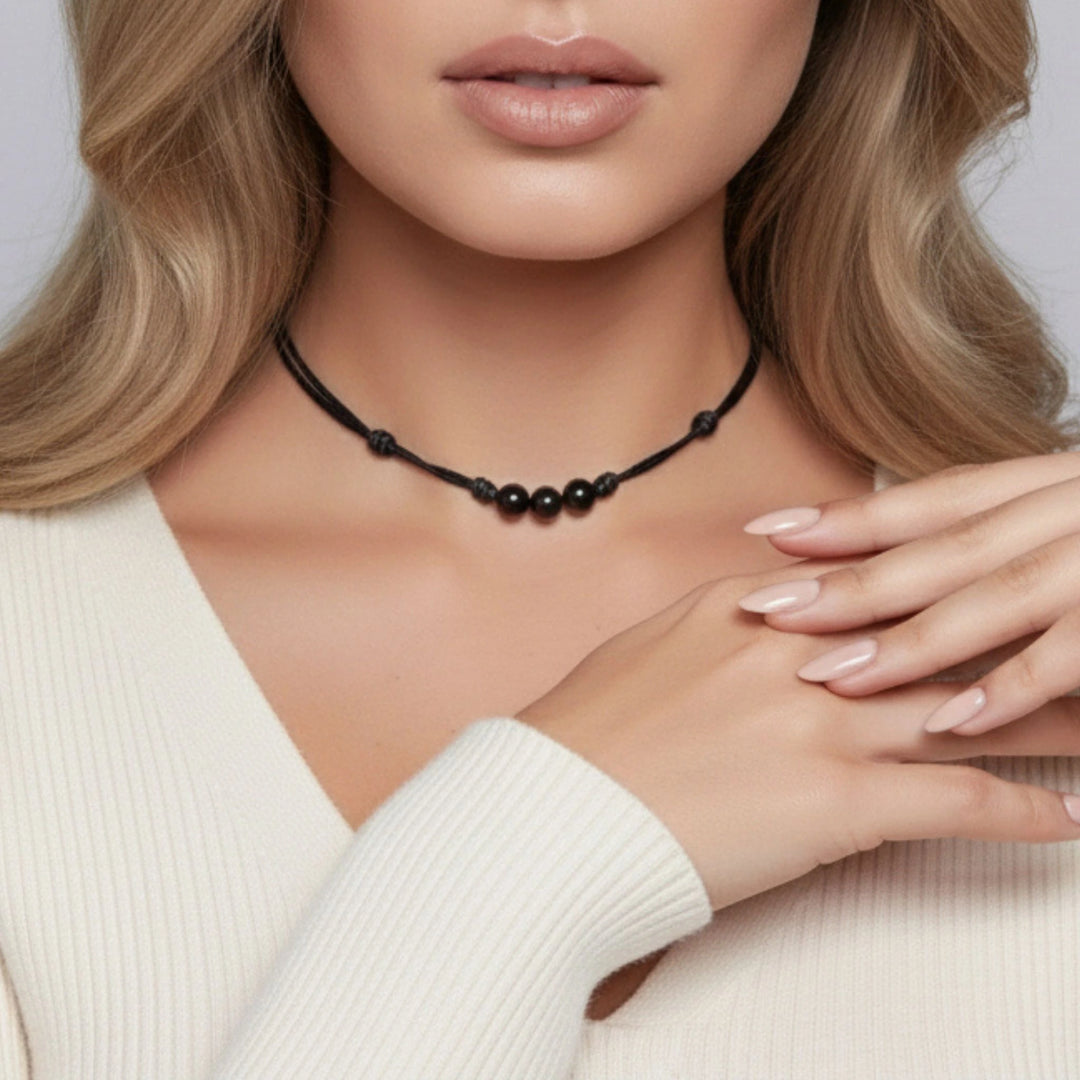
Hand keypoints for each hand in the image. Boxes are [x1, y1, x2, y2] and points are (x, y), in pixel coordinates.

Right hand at [517, 560, 1079, 913]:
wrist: (549, 811)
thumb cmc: (586, 738)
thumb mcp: (650, 651)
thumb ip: (721, 626)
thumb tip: (762, 614)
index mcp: (751, 610)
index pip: (872, 584)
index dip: (942, 583)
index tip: (990, 585)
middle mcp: (798, 653)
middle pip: (935, 634)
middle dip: (1015, 630)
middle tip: (1074, 626)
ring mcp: (818, 722)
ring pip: (966, 705)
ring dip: (1048, 713)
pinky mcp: (832, 802)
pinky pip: (952, 801)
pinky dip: (1022, 812)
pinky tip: (1068, 821)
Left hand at [735, 452, 1079, 736]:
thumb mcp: (1058, 536)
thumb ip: (987, 549)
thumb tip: (884, 573)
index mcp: (1048, 486)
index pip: (935, 500)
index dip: (849, 517)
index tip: (767, 529)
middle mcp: (1072, 509)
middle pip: (947, 547)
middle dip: (853, 583)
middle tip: (764, 610)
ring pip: (997, 596)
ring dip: (910, 641)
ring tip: (828, 677)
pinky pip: (1070, 654)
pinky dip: (1010, 688)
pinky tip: (946, 723)